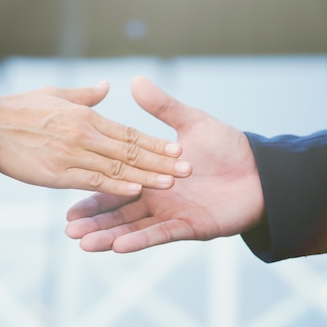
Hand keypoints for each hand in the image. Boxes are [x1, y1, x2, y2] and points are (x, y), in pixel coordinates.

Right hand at [0, 80, 191, 195]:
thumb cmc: (21, 109)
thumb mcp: (55, 94)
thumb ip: (85, 94)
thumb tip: (108, 85)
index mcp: (85, 116)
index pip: (129, 132)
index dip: (155, 142)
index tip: (178, 148)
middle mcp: (83, 134)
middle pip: (130, 150)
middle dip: (161, 161)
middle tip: (188, 168)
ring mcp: (71, 155)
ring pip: (117, 167)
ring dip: (146, 175)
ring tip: (172, 182)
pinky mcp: (57, 174)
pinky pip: (92, 181)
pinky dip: (115, 186)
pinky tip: (136, 190)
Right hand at [65, 76, 264, 251]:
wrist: (260, 171)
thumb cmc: (227, 147)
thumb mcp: (191, 123)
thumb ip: (163, 107)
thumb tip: (134, 80)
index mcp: (151, 176)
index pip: (115, 184)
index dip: (91, 192)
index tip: (66, 197)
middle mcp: (156, 198)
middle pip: (117, 211)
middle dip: (93, 221)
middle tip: (67, 228)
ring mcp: (171, 214)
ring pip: (132, 227)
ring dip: (108, 235)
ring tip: (82, 242)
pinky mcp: (189, 227)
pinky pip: (159, 235)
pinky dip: (139, 241)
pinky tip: (118, 246)